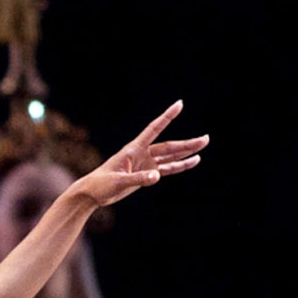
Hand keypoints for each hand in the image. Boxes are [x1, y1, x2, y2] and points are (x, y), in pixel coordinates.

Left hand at [68, 102, 209, 211]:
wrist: (91, 194)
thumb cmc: (101, 184)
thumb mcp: (118, 182)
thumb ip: (138, 179)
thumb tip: (157, 176)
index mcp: (133, 149)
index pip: (154, 129)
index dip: (167, 117)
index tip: (179, 104)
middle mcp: (142, 153)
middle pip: (168, 146)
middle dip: (187, 143)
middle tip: (206, 139)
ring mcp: (145, 163)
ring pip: (170, 156)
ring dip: (186, 153)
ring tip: (203, 146)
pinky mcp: (146, 174)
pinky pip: (166, 169)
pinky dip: (179, 166)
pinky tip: (192, 162)